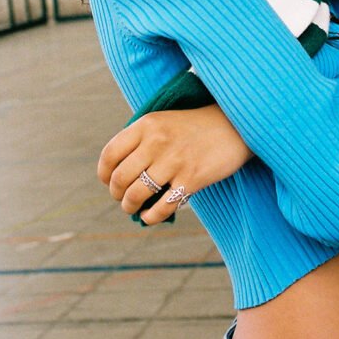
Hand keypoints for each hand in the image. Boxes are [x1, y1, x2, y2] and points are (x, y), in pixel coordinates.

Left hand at [97, 104, 252, 224]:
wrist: (235, 125)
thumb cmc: (195, 126)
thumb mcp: (164, 121)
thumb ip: (141, 139)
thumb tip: (117, 170)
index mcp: (147, 124)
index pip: (110, 154)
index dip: (104, 174)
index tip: (107, 182)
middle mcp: (156, 141)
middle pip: (120, 178)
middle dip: (116, 194)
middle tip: (122, 198)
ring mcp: (174, 161)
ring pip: (136, 194)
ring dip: (130, 207)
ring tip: (133, 208)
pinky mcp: (192, 179)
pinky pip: (161, 207)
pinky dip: (150, 217)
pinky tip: (149, 217)